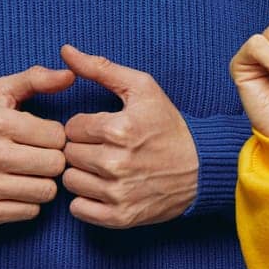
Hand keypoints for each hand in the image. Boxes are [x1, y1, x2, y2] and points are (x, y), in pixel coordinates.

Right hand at [0, 65, 73, 223]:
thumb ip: (36, 78)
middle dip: (52, 159)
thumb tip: (70, 75)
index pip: (57, 136)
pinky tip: (16, 188)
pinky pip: (31, 211)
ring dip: (43, 182)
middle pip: (56, 165)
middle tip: (37, 155)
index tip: (40, 136)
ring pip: (47, 190)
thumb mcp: (0, 92)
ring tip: (28, 172)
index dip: (54, 136)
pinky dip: (29, 202)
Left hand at [58, 45, 198, 228]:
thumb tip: (65, 50)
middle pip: (69, 154)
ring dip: (83, 173)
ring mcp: (117, 193)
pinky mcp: (119, 217)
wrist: (202, 166)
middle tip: (104, 147)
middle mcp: (116, 163)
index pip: (71, 127)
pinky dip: (86, 199)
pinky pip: (78, 209)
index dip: (86, 125)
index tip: (104, 128)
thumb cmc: (169, 125)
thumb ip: (100, 68)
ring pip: (70, 181)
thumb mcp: (142, 88)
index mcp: (119, 129)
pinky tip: (104, 187)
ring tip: (104, 167)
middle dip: (83, 148)